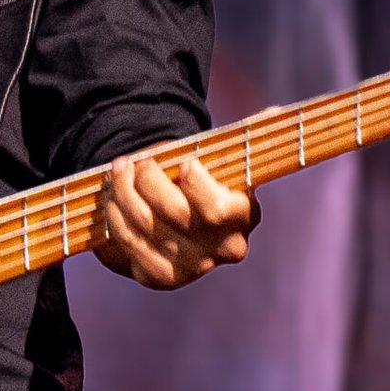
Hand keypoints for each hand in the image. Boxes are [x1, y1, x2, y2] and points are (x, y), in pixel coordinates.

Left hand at [95, 153, 259, 289]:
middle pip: (174, 213)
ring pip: (145, 226)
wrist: (181, 219)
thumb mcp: (224, 160)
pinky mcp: (161, 277)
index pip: (215, 208)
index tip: (184, 163)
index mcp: (244, 215)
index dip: (194, 183)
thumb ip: (245, 138)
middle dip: (147, 179)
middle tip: (134, 161)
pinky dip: (116, 217)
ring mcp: (192, 268)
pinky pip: (130, 245)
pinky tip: (114, 199)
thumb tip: (276, 113)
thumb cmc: (204, 180)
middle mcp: (222, 248)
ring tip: (118, 171)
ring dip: (123, 193)